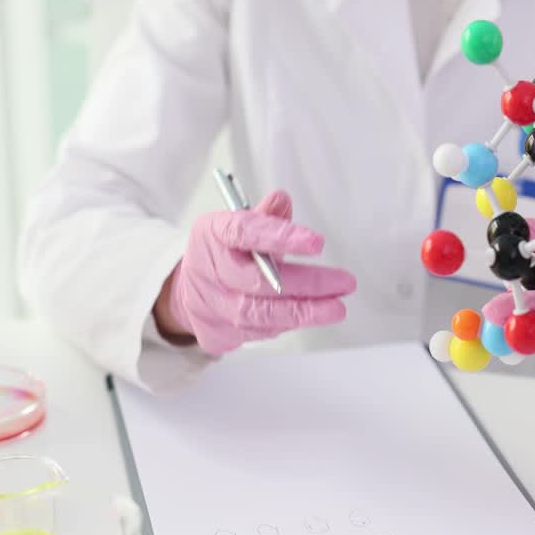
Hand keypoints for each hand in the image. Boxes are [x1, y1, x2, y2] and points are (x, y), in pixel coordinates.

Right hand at [154, 190, 355, 355]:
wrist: (191, 290)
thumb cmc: (224, 253)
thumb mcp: (239, 226)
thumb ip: (266, 217)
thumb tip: (281, 200)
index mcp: (212, 234)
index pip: (244, 232)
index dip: (280, 237)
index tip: (316, 242)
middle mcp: (208, 270)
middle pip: (258, 281)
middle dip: (306, 284)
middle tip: (342, 282)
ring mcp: (211, 306)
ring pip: (260, 314)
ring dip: (304, 311)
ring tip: (335, 308)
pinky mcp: (218, 334)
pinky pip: (259, 332)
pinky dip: (286, 323)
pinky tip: (308, 315)